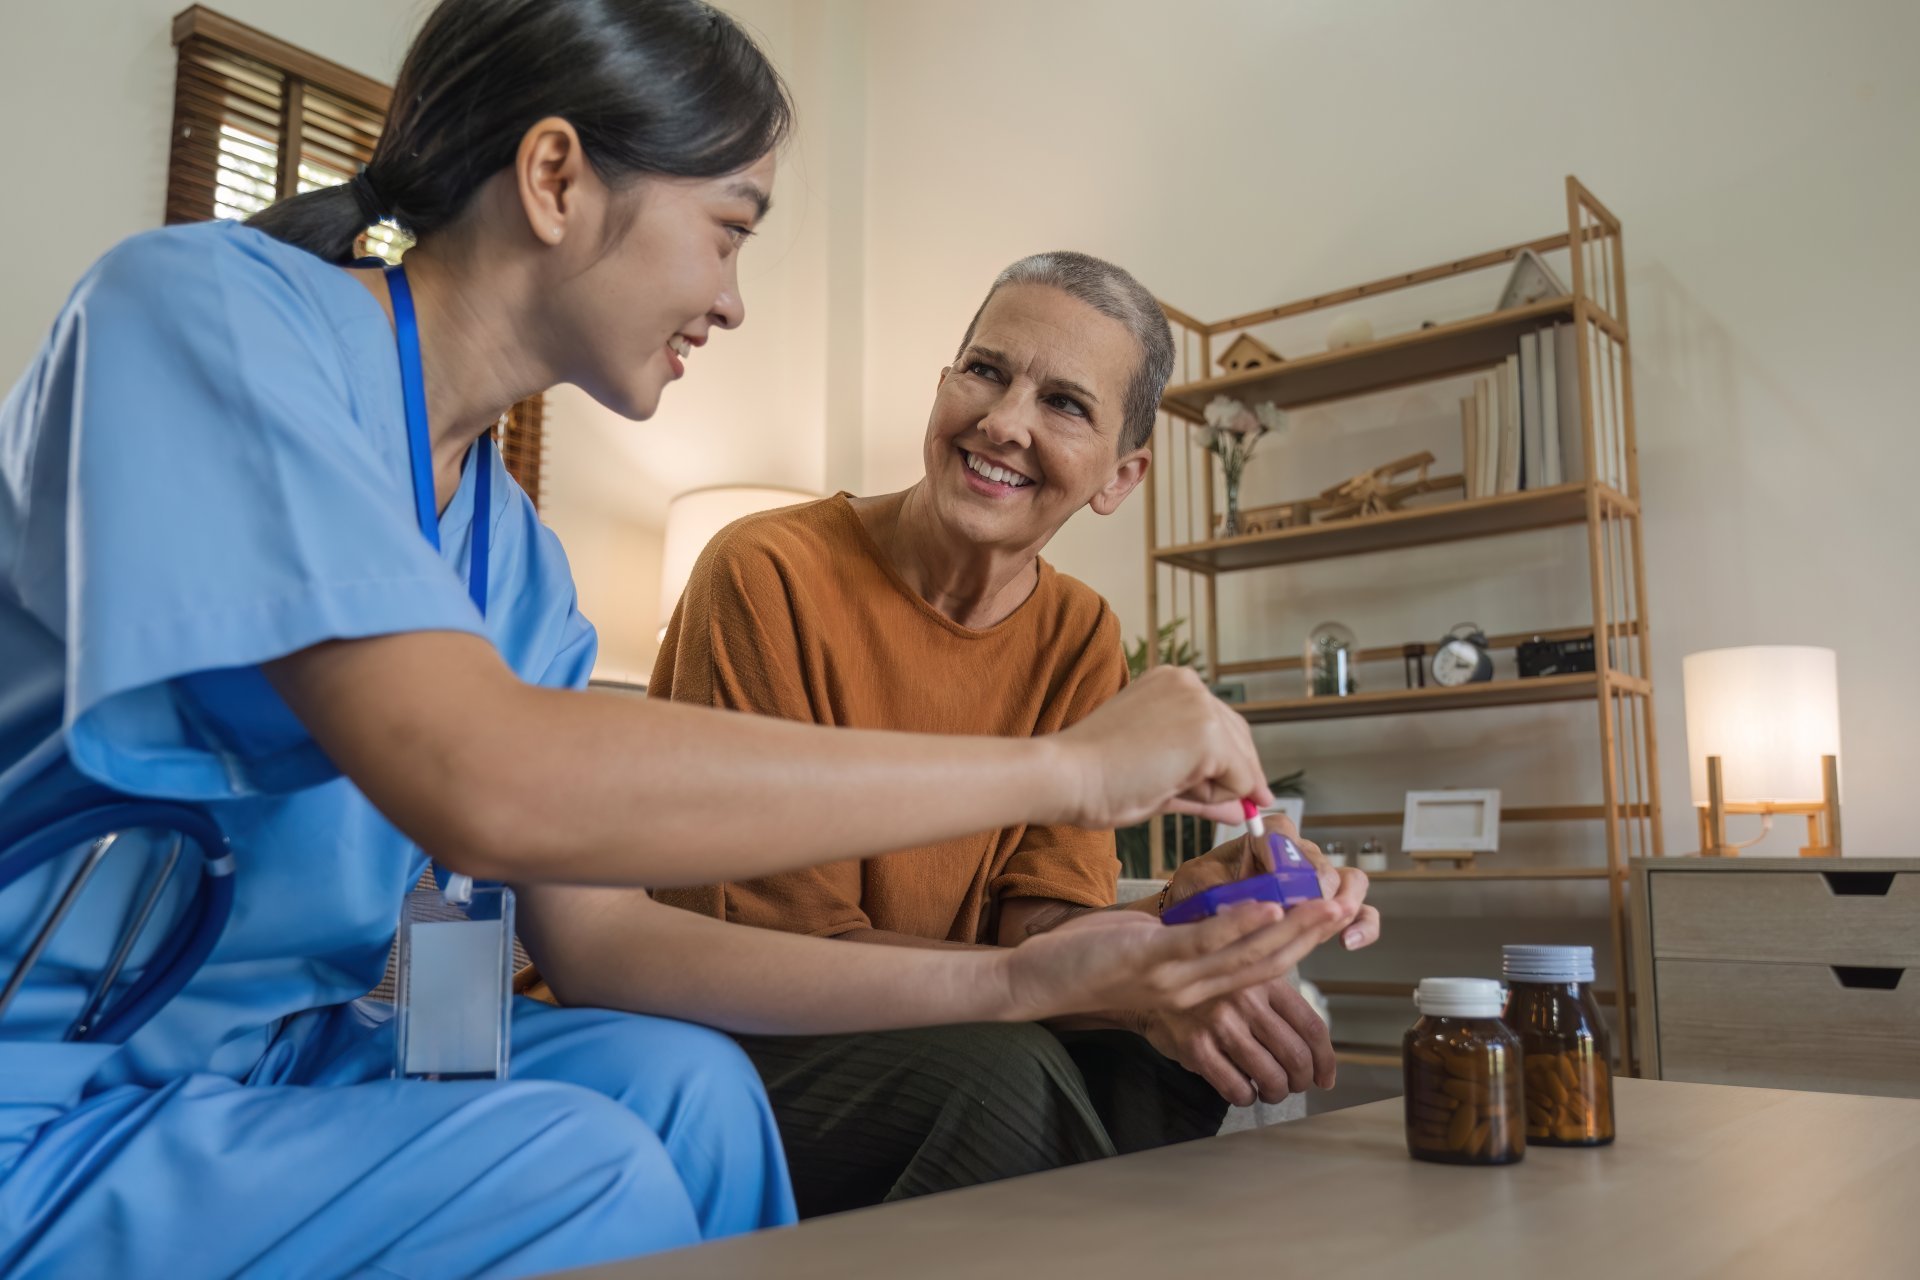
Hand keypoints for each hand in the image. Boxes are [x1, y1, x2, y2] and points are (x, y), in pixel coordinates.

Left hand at [1000, 897, 1344, 1023]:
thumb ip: (1188, 933)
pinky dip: (1239, 923)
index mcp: (1198, 984)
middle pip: (1268, 963)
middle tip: (1347, 906)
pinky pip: (1203, 944)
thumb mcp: (1150, 945)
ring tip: (1322, 905)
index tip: (1332, 911)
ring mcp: (1175, 979)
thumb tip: (1222, 904)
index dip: (1303, 940)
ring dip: (1290, 929)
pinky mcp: (1149, 963)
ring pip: (1246, 956)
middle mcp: (1195, 989)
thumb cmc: (1090, 957)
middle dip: (1312, 934)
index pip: (1264, 966)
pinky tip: (1265, 904)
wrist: (1038, 980)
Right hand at [1052, 666, 1272, 829]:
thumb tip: (1244, 811)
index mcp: (1172, 683)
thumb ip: (1205, 791)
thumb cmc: (1097, 776)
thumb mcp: (1162, 779)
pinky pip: (1241, 780)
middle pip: (1240, 739)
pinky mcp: (1208, 732)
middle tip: (1229, 809)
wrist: (1069, 776)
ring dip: (1217, 789)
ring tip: (1163, 787)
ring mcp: (1200, 704)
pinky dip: (1218, 798)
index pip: (1222, 725)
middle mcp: (1190, 684)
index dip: (1230, 764)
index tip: (1234, 794)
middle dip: (1236, 779)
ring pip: (1241, 762)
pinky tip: (1171, 789)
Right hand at [1137, 975, 1335, 1106]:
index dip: (1326, 1061)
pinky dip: (1247, 1097)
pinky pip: (1236, 1088)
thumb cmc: (1209, 983)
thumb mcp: (1246, 971)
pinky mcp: (1196, 1047)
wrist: (1150, 980)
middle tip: (1296, 1084)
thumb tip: (1317, 1038)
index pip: (1312, 1027)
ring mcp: (1220, 1024)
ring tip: (1271, 1089)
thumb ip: (1281, 996)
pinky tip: (1244, 1090)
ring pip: (1270, 1077)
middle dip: (1301, 1081)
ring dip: (1276, 1092)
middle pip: (1296, 1057)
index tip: (1326, 1078)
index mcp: (1265, 978)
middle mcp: (1246, 999)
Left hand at [1171, 820, 1381, 952]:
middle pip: (1319, 861)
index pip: (1281, 832)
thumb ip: (1213, 888)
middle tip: (1304, 906)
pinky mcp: (1330, 910)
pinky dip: (1363, 925)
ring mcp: (1318, 881)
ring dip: (1344, 902)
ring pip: (1349, 881)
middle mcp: (1297, 854)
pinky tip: (1349, 942)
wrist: (1204, 920)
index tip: (1275, 876)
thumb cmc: (1199, 895)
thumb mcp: (1197, 885)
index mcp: (1262, 837)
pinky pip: (1360, 912)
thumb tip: (1227, 901)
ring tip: (1334, 919)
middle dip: (1315, 885)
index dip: (1282, 852)